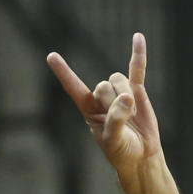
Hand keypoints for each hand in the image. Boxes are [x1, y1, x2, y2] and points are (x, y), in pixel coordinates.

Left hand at [47, 32, 161, 173]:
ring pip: (118, 79)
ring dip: (127, 95)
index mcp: (89, 110)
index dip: (64, 72)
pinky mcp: (136, 91)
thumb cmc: (122, 152)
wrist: (141, 156)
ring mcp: (119, 92)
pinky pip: (137, 69)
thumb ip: (116, 119)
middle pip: (103, 84)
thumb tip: (126, 97)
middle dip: (113, 101)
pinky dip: (138, 54)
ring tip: (132, 116)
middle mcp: (101, 99)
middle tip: (122, 122)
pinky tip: (137, 37)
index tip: (51, 56)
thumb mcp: (114, 140)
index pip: (73, 88)